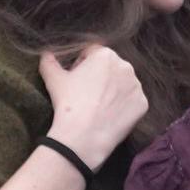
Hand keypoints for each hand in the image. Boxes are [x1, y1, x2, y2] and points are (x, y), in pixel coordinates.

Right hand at [37, 46, 147, 163]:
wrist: (83, 136)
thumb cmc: (68, 103)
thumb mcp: (53, 79)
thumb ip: (49, 61)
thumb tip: (46, 53)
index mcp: (105, 54)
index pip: (92, 53)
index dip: (81, 65)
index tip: (76, 80)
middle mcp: (125, 66)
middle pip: (110, 68)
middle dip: (100, 77)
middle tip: (86, 96)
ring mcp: (137, 86)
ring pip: (122, 85)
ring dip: (113, 91)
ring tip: (98, 108)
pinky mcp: (142, 104)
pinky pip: (131, 102)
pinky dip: (123, 107)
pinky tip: (110, 116)